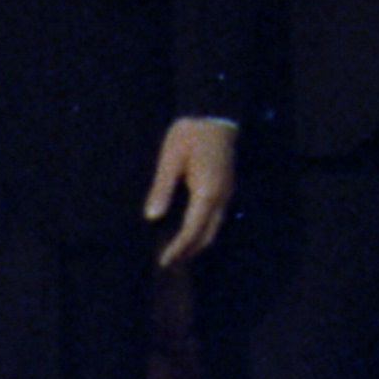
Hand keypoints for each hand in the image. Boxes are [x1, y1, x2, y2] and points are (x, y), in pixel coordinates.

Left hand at [146, 119, 235, 267]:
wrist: (214, 114)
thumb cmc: (190, 133)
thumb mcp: (170, 158)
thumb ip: (162, 188)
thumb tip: (152, 217)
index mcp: (207, 192)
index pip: (192, 230)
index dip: (178, 248)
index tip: (164, 262)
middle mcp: (220, 197)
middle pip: (207, 234)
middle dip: (188, 251)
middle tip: (168, 264)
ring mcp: (226, 193)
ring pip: (214, 228)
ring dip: (196, 243)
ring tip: (176, 253)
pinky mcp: (224, 188)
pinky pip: (215, 218)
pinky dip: (202, 231)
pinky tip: (188, 231)